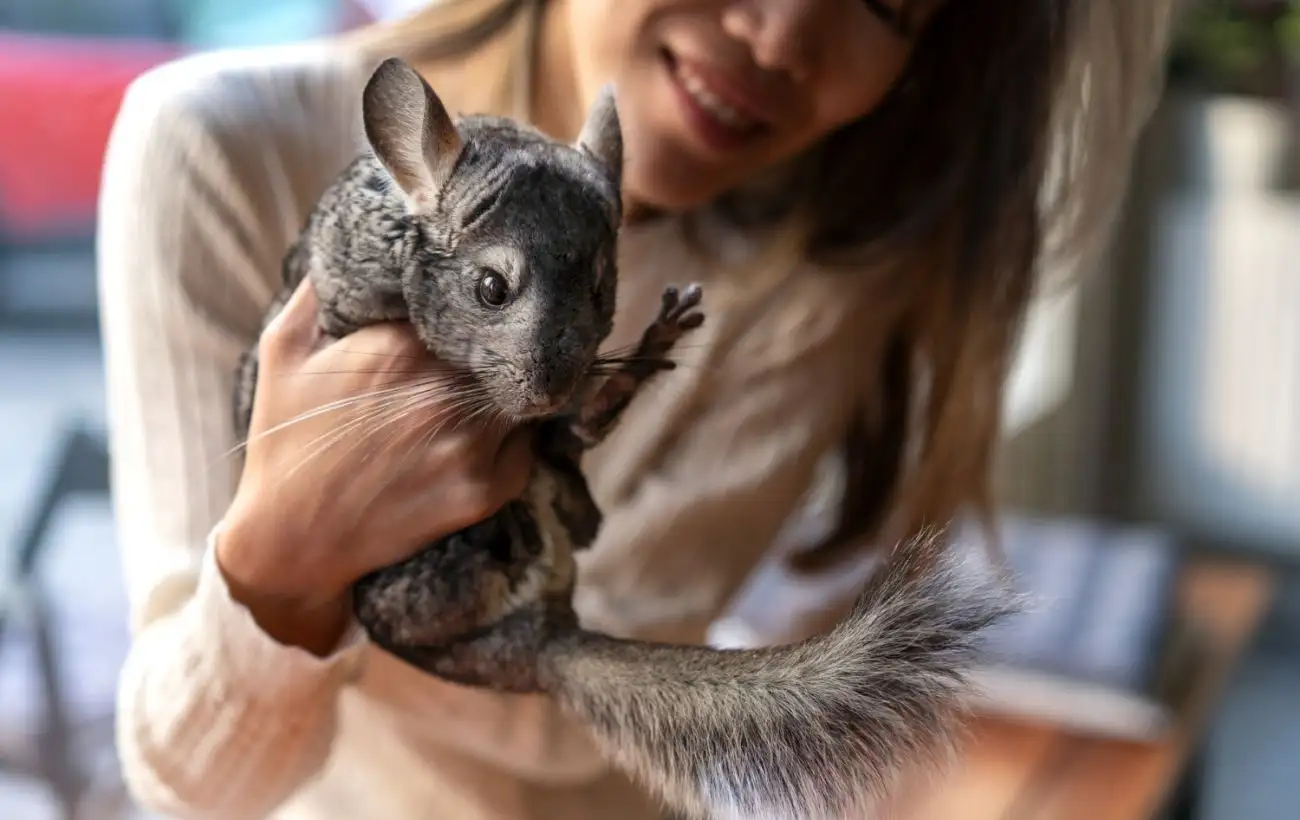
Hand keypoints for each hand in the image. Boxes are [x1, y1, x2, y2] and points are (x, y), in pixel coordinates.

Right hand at [217, 278, 533, 652]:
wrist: (291, 538)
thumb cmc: (286, 437)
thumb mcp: (284, 349)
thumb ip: (321, 288)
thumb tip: (357, 232)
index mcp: (400, 346)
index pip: (471, 302)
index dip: (476, 299)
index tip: (474, 299)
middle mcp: (443, 393)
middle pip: (508, 347)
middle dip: (503, 341)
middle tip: (498, 342)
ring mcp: (469, 445)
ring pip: (525, 395)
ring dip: (513, 390)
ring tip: (493, 389)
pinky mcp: (484, 491)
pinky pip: (528, 447)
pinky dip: (516, 439)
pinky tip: (486, 438)